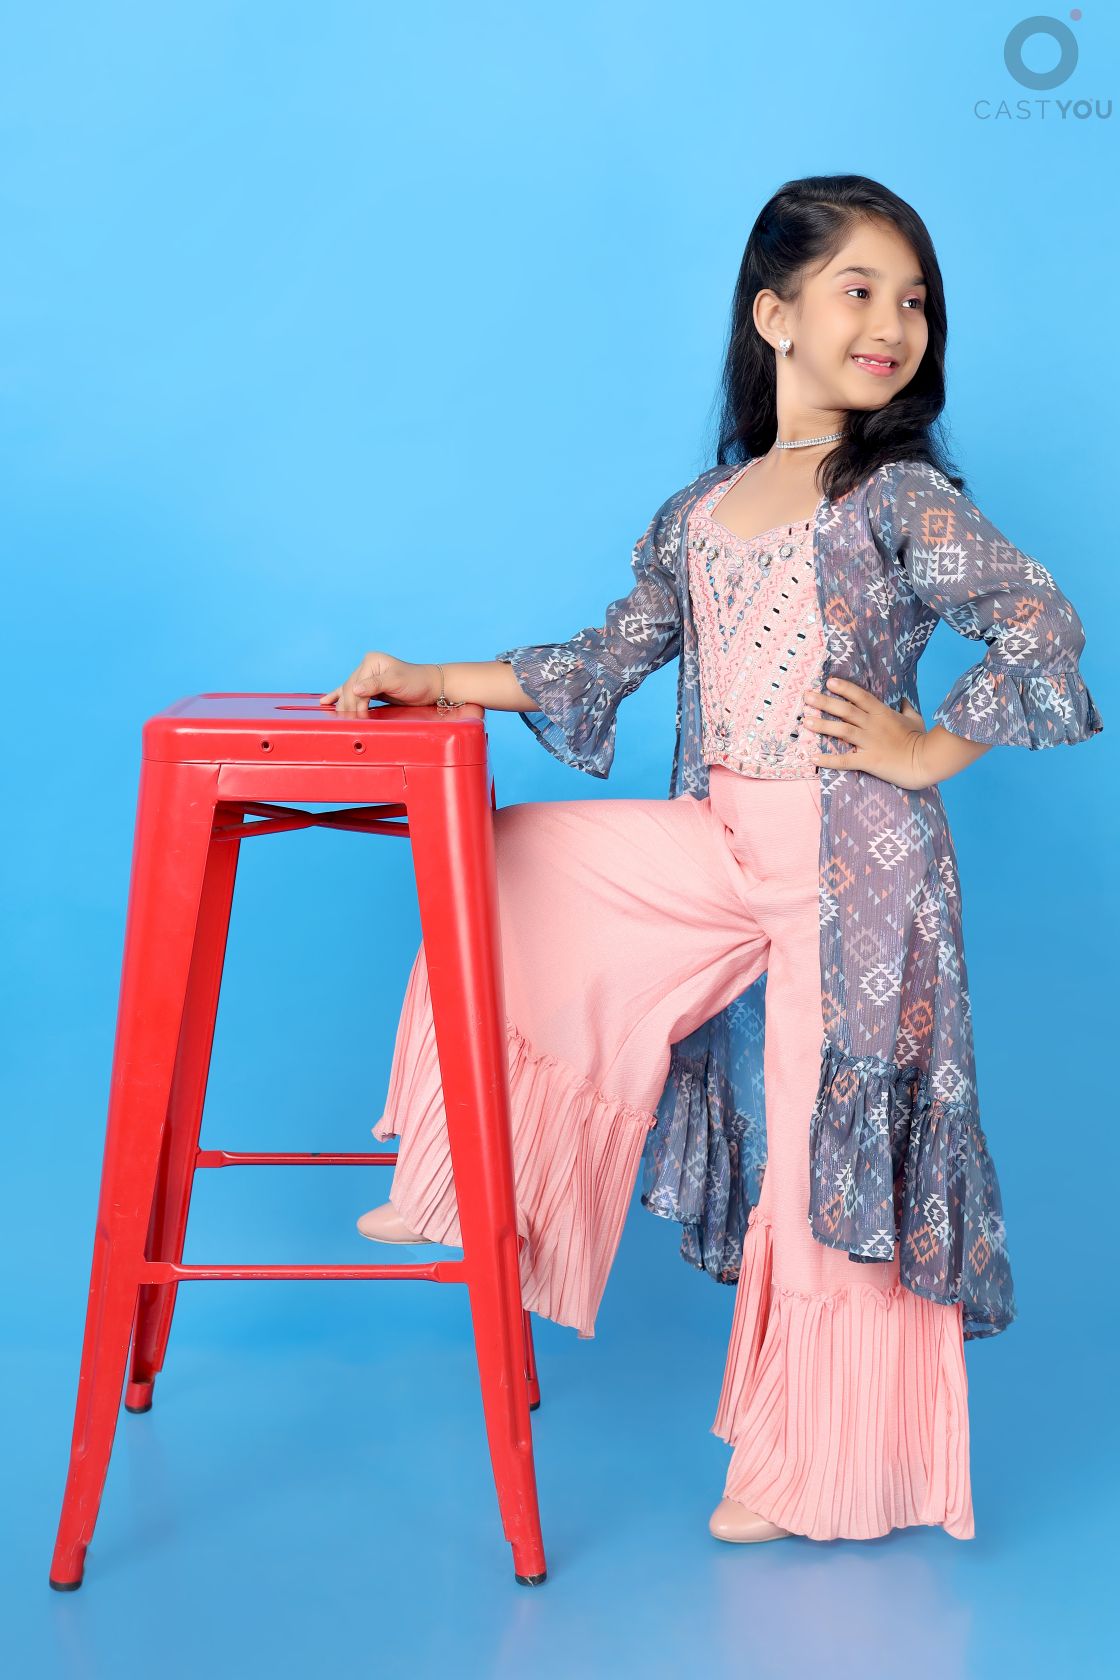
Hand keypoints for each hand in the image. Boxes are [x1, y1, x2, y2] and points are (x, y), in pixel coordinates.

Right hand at [319, 653, 437, 718]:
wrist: (430, 686)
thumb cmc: (416, 681)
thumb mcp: (396, 681)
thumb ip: (375, 684)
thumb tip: (354, 689)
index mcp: (371, 661)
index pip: (356, 684)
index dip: (355, 702)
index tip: (358, 717)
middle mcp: (367, 667)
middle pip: (350, 689)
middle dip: (348, 706)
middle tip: (348, 722)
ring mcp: (368, 676)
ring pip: (348, 692)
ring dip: (342, 705)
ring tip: (337, 717)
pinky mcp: (371, 687)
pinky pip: (351, 692)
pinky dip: (339, 696)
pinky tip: (326, 701)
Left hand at [801, 676, 934, 788]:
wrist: (927, 761)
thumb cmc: (922, 740)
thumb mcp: (915, 719)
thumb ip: (907, 708)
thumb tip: (904, 700)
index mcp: (883, 713)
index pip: (860, 696)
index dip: (844, 688)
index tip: (829, 682)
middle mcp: (873, 725)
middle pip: (845, 710)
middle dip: (824, 702)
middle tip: (806, 697)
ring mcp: (870, 742)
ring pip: (842, 730)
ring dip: (822, 725)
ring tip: (805, 721)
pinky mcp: (868, 760)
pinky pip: (845, 760)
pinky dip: (828, 759)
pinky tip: (813, 758)